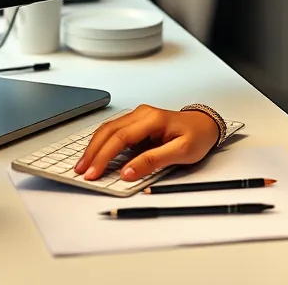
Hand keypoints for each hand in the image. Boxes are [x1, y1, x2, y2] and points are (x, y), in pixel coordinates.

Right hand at [74, 105, 219, 181]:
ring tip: (83, 165)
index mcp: (152, 119)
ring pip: (109, 129)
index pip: (121, 138)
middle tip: (82, 171)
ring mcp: (138, 116)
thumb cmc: (197, 137)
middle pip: (109, 131)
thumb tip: (127, 172)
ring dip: (94, 147)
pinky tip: (95, 155)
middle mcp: (142, 114)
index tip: (94, 173)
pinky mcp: (137, 123)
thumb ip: (153, 161)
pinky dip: (102, 143)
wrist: (205, 125)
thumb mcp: (181, 152)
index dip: (104, 156)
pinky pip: (114, 131)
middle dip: (93, 152)